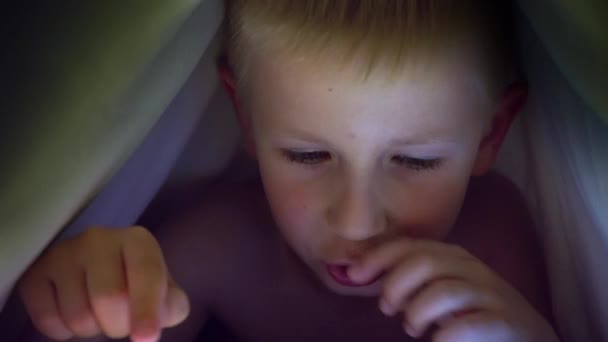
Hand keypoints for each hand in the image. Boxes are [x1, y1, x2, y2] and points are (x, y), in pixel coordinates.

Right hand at [18, 226, 189, 340]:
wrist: (95, 269)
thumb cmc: (135, 282)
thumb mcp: (163, 291)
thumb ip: (172, 305)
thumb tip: (157, 319)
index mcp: (137, 240)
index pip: (146, 275)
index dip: (147, 310)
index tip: (145, 337)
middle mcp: (99, 239)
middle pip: (109, 299)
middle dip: (117, 325)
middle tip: (119, 321)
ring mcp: (64, 252)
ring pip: (78, 315)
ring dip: (91, 329)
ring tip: (95, 313)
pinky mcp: (35, 272)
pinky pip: (48, 320)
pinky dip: (63, 331)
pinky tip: (71, 313)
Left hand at [348, 238, 557, 341]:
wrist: (529, 337)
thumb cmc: (473, 311)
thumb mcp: (440, 287)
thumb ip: (409, 277)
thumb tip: (359, 268)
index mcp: (454, 257)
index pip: (411, 246)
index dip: (379, 257)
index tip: (354, 275)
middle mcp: (472, 269)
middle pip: (425, 262)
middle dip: (396, 284)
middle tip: (388, 308)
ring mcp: (491, 295)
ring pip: (444, 292)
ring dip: (417, 312)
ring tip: (412, 328)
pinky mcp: (504, 324)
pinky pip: (467, 326)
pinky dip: (444, 336)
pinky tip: (437, 341)